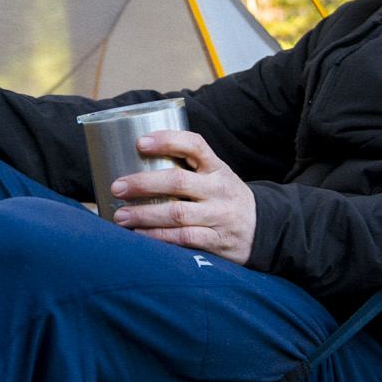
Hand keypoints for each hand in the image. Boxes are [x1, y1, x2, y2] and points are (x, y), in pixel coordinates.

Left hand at [109, 129, 256, 265]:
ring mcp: (219, 216)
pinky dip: (158, 237)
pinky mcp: (217, 241)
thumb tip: (136, 161)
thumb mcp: (217, 176)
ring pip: (177, 213)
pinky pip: (183, 239)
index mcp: (218, 167)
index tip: (140, 142)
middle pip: (177, 181)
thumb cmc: (226, 198)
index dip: (167, 140)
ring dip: (145, 215)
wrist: (263, 230)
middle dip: (143, 184)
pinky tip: (140, 236)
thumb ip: (188, 168)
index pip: (195, 145)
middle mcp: (219, 189)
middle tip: (118, 188)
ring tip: (121, 216)